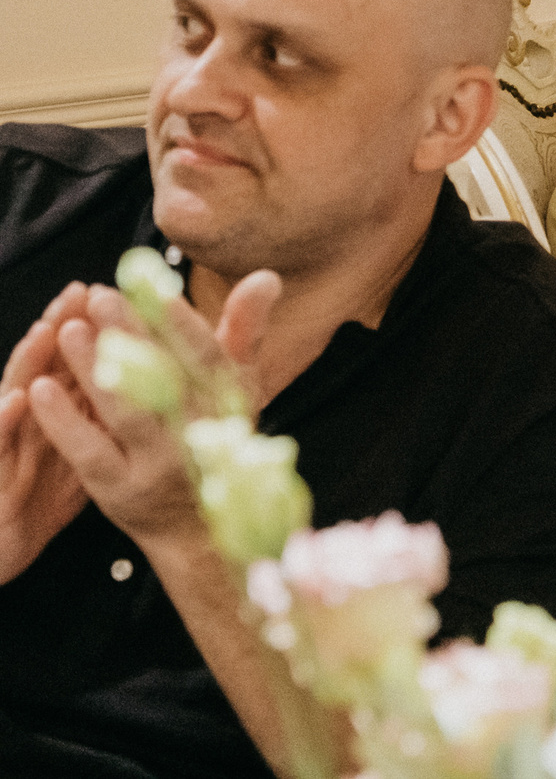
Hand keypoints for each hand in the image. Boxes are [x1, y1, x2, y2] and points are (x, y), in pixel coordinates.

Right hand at [0, 284, 99, 578]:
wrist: (4, 543)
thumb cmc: (42, 492)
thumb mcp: (82, 445)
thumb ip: (102, 407)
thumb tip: (145, 371)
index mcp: (56, 409)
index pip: (74, 360)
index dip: (91, 328)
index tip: (111, 290)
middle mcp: (28, 418)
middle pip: (45, 367)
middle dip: (62, 328)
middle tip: (80, 293)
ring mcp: (6, 442)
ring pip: (15, 396)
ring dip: (29, 363)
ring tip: (46, 330)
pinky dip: (4, 421)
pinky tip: (17, 400)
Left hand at [24, 271, 278, 553]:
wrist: (199, 527)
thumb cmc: (214, 439)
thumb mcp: (239, 388)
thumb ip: (244, 330)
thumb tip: (266, 276)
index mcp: (228, 401)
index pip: (206, 355)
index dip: (179, 320)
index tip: (149, 284)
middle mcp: (198, 433)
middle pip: (164, 378)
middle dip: (130, 334)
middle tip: (98, 296)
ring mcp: (158, 465)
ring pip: (125, 411)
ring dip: (93, 369)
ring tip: (67, 330)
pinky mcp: (118, 490)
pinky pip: (89, 451)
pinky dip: (64, 420)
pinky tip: (41, 388)